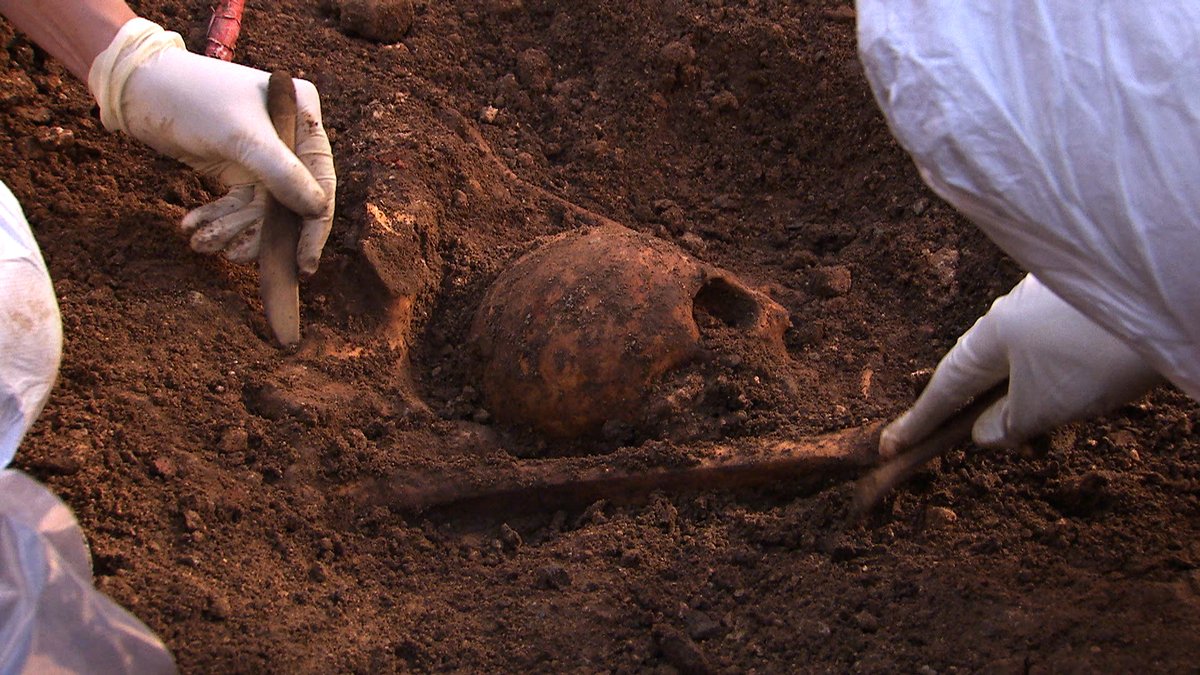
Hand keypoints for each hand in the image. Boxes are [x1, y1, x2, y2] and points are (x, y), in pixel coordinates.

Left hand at [88, 19, 335, 273]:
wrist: (136, 86)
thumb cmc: (192, 100)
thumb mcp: (240, 138)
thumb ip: (284, 174)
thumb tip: (318, 211)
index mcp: (303, 115)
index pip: (320, 179)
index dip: (314, 227)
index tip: (303, 265)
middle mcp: (289, 135)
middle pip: (291, 201)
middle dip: (260, 232)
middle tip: (236, 257)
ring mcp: (263, 153)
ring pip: (260, 209)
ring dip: (232, 230)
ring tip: (201, 243)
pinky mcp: (237, 166)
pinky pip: (237, 204)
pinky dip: (218, 220)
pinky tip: (192, 228)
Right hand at [880, 274, 1161, 455]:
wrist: (1171, 294)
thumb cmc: (1096, 354)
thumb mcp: (1045, 405)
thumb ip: (1008, 425)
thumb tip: (987, 432)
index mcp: (990, 336)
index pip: (944, 388)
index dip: (917, 422)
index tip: (890, 445)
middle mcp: (1012, 311)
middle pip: (987, 370)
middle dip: (984, 409)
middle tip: (984, 442)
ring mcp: (1050, 302)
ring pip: (1029, 360)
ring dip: (1034, 397)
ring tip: (1060, 426)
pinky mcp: (1087, 303)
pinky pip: (1059, 347)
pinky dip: (1064, 377)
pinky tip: (1092, 391)